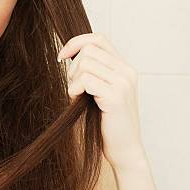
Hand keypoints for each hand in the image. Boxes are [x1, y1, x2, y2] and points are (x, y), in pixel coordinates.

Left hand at [58, 32, 147, 171]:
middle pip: (89, 49)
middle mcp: (127, 72)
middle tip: (73, 89)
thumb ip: (91, 74)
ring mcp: (123, 83)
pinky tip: (76, 101)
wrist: (124, 151)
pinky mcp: (116, 97)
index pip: (99, 39)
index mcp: (124, 68)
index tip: (62, 58)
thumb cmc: (106, 125)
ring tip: (76, 97)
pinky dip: (74, 89)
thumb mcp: (98, 93)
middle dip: (72, 67)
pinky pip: (86, 80)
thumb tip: (67, 56)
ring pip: (86, 62)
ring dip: (73, 79)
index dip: (76, 43)